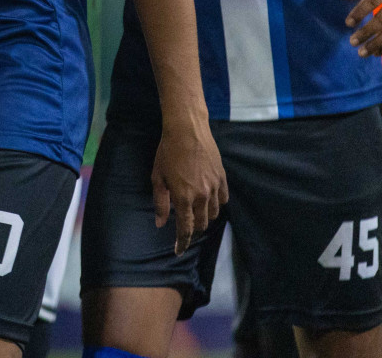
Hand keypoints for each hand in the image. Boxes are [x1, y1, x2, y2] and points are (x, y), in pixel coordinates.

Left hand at [151, 112, 226, 254]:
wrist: (187, 130)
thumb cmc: (168, 152)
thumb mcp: (158, 177)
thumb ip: (160, 202)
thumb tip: (160, 223)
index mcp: (184, 197)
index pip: (185, 228)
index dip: (182, 242)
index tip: (178, 250)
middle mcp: (202, 196)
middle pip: (201, 224)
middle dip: (192, 229)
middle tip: (184, 225)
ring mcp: (214, 187)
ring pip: (214, 214)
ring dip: (205, 217)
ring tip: (196, 213)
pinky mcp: (222, 178)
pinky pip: (223, 200)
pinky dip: (216, 204)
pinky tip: (209, 201)